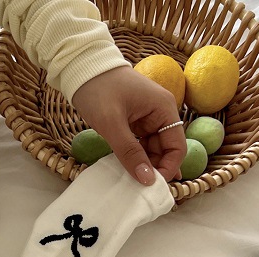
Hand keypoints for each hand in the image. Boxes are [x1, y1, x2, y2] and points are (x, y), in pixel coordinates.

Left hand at [71, 66, 187, 184]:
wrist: (81, 67)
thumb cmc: (98, 90)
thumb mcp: (112, 124)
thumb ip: (130, 153)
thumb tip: (147, 179)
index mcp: (164, 109)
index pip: (177, 146)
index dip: (168, 168)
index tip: (151, 185)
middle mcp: (161, 113)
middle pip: (166, 150)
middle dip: (155, 169)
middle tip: (139, 188)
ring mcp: (148, 118)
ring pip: (152, 150)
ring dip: (144, 165)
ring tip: (131, 182)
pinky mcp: (135, 122)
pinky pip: (140, 145)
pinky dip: (135, 157)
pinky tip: (127, 170)